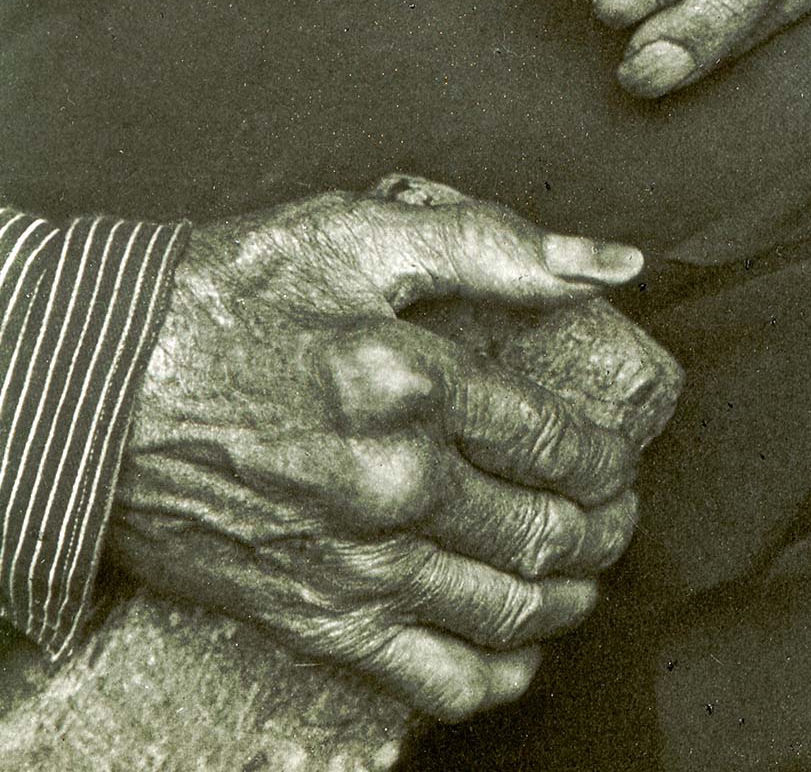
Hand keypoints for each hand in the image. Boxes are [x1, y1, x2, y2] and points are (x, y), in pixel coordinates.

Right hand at [110, 179, 643, 720]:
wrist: (92, 387)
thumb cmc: (221, 301)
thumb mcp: (353, 236)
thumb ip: (491, 246)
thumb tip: (610, 263)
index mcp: (412, 383)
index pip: (555, 441)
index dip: (604, 455)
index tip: (613, 454)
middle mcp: (393, 483)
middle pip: (545, 532)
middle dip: (603, 526)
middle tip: (613, 511)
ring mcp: (353, 561)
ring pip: (509, 609)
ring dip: (569, 595)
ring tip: (583, 572)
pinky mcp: (312, 616)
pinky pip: (435, 678)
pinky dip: (497, 674)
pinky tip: (515, 650)